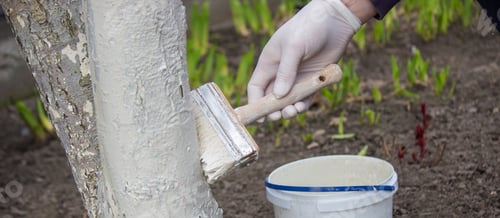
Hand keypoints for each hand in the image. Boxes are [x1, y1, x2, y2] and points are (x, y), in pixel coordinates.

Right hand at [247, 0, 361, 120]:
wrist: (336, 20)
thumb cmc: (309, 27)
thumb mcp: (294, 47)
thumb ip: (285, 72)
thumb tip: (278, 96)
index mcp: (269, 62)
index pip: (256, 87)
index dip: (255, 102)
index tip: (259, 116)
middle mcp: (280, 72)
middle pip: (271, 98)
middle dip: (272, 110)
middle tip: (278, 116)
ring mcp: (297, 77)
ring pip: (288, 101)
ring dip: (288, 109)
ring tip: (293, 111)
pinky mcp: (312, 80)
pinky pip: (304, 98)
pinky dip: (302, 105)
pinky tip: (302, 106)